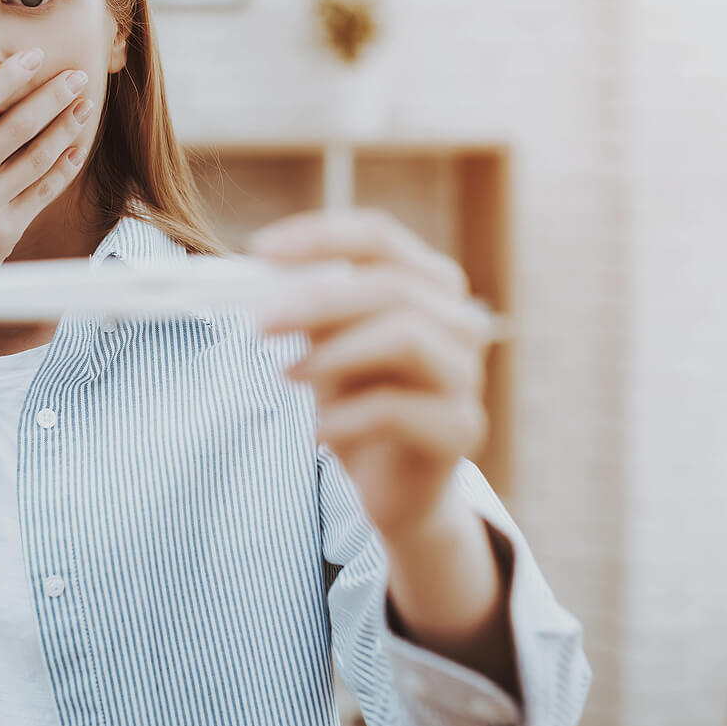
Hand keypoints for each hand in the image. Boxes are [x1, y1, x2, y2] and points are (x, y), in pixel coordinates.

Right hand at [0, 47, 93, 297]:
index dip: (5, 79)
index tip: (32, 57)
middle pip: (13, 128)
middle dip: (51, 97)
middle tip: (76, 75)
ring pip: (36, 158)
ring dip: (66, 128)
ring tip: (85, 105)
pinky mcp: (6, 232)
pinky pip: (43, 192)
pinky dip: (65, 167)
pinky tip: (79, 146)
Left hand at [248, 207, 498, 542]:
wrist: (394, 488)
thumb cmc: (359, 401)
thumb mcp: (329, 345)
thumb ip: (311, 310)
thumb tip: (262, 279)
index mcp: (430, 283)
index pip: (380, 237)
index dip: (321, 237)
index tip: (260, 248)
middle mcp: (460, 319)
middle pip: (394, 286)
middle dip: (319, 299)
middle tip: (260, 320)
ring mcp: (467, 373)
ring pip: (405, 337)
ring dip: (334, 353)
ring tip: (285, 376)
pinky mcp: (460, 427)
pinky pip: (398, 409)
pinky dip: (344, 416)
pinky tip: (315, 432)